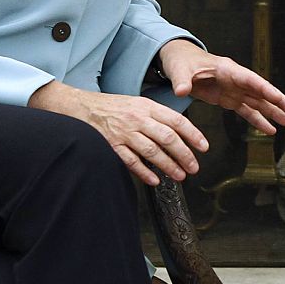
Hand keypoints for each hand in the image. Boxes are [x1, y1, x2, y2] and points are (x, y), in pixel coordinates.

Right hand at [29, 80, 207, 186]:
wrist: (80, 106)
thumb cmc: (112, 107)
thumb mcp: (137, 103)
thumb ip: (157, 116)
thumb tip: (180, 131)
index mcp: (147, 107)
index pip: (177, 121)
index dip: (193, 135)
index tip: (204, 147)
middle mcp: (138, 118)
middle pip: (168, 138)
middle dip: (185, 155)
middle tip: (194, 167)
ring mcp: (124, 132)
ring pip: (152, 151)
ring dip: (169, 166)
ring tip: (180, 175)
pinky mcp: (111, 145)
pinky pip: (131, 161)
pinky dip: (144, 172)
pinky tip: (154, 180)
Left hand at [156, 39, 284, 135]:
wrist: (179, 62)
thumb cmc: (182, 61)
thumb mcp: (179, 70)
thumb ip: (182, 80)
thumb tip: (181, 91)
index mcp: (228, 69)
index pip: (251, 80)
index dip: (265, 89)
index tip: (279, 98)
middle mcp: (235, 80)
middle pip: (260, 91)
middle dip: (277, 101)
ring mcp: (234, 90)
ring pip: (258, 102)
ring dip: (273, 112)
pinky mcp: (229, 99)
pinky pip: (246, 111)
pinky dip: (258, 120)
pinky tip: (269, 129)